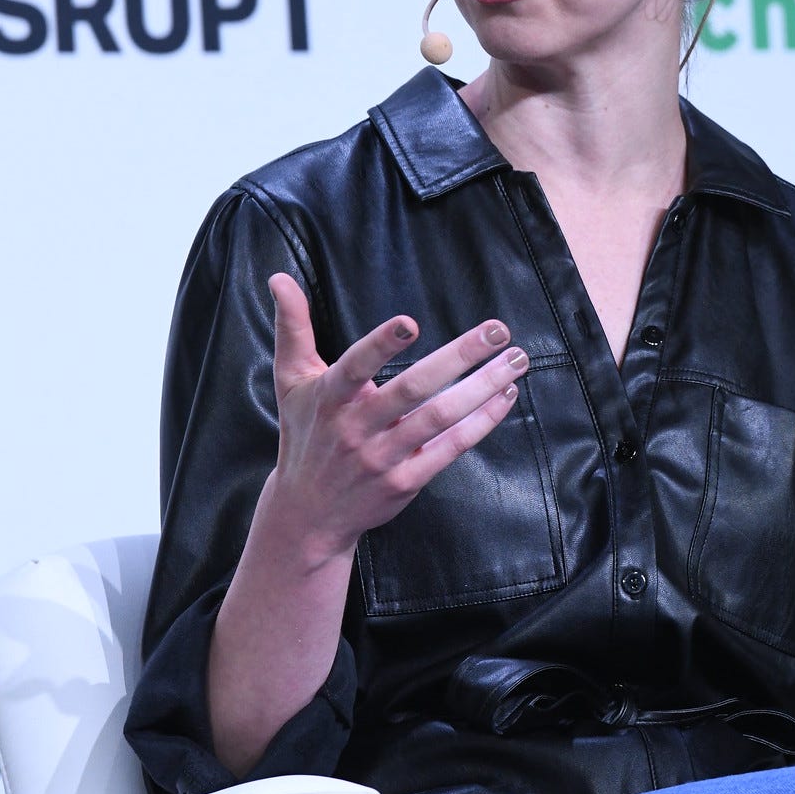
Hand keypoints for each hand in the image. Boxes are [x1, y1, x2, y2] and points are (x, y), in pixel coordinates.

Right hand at [264, 272, 528, 559]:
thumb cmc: (305, 434)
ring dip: (483, 388)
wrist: (307, 515)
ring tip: (516, 359)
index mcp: (329, 398)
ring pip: (440, 418)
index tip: (410, 322)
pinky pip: (450, 448)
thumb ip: (292, 327)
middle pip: (412, 390)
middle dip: (459, 357)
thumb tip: (278, 278)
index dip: (380, 346)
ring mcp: (383, 457)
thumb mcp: (291, 380)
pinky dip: (481, 422)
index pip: (355, 367)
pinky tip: (505, 395)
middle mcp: (356, 428)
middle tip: (498, 328)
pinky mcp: (406, 480)